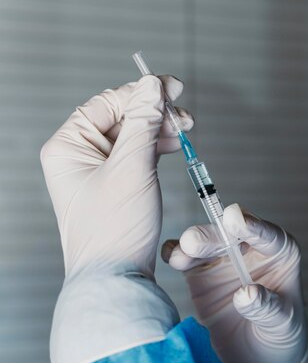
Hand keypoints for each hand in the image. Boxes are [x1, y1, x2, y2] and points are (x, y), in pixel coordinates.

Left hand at [41, 75, 192, 277]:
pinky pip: (135, 155)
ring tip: (184, 131)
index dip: (142, 92)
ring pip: (131, 136)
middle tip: (184, 115)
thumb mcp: (132, 168)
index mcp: (67, 147)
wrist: (116, 277)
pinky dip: (156, 148)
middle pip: (120, 117)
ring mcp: (96, 172)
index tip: (173, 88)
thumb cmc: (114, 229)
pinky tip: (173, 146)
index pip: (107, 103)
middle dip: (154, 113)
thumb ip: (143, 122)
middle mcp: (77, 156)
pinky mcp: (114, 186)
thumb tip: (153, 86)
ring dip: (159, 129)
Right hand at [162, 204, 307, 362]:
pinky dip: (175, 254)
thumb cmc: (281, 334)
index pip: (267, 235)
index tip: (234, 219)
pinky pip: (186, 258)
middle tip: (193, 242)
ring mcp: (224, 259)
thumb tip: (246, 295)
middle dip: (211, 236)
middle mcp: (251, 249)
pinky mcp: (201, 273)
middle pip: (229, 235)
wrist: (260, 358)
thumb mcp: (282, 323)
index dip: (251, 226)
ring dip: (190, 246)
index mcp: (280, 253)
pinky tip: (170, 257)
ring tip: (179, 257)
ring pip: (205, 244)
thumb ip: (266, 307)